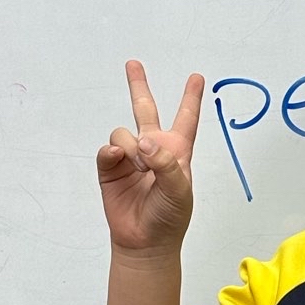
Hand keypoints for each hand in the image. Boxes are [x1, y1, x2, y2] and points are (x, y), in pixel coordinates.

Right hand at [96, 62, 203, 254]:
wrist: (145, 241)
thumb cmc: (169, 216)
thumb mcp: (179, 190)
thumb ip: (166, 163)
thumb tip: (144, 142)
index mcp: (176, 151)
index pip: (186, 119)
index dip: (191, 98)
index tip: (196, 77)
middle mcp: (152, 148)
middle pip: (145, 109)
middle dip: (138, 85)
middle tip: (132, 64)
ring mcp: (130, 156)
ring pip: (124, 132)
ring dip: (132, 147)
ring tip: (140, 169)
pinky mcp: (110, 167)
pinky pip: (108, 148)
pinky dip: (113, 152)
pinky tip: (119, 160)